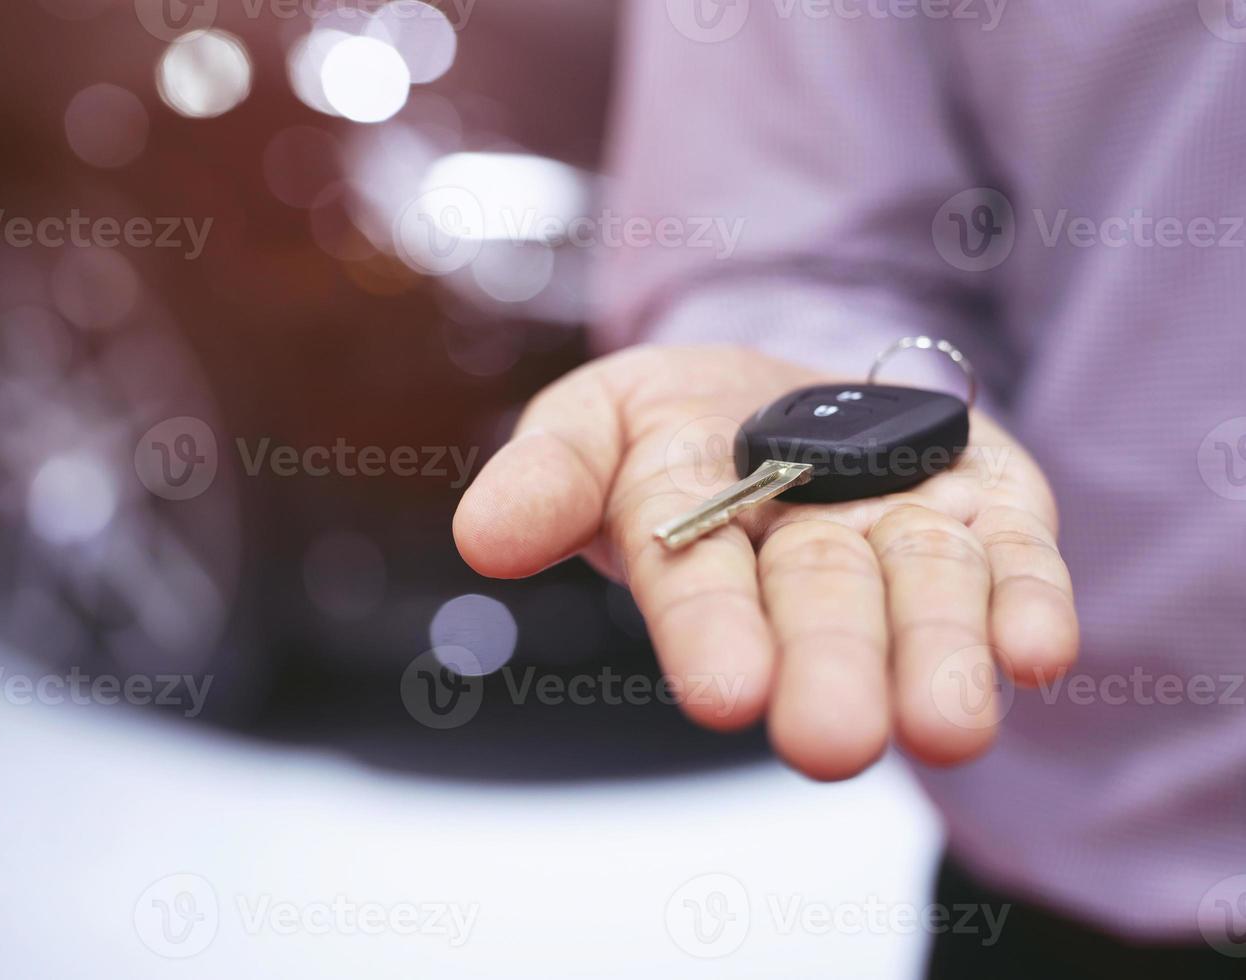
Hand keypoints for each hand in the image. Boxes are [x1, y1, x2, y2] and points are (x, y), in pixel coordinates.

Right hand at [454, 346, 1077, 779]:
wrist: (794, 389)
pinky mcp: (990, 511)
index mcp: (694, 536)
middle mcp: (802, 554)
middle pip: (818, 606)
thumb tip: (485, 538)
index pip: (697, 584)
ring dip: (937, 659)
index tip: (729, 692)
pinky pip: (1014, 561)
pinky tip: (1037, 651)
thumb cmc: (678, 420)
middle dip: (828, 670)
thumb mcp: (593, 416)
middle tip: (833, 741)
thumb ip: (548, 474)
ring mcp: (902, 532)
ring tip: (949, 727)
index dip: (711, 635)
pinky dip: (1025, 604)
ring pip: (923, 595)